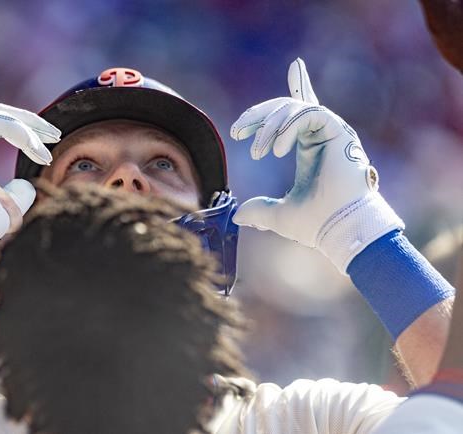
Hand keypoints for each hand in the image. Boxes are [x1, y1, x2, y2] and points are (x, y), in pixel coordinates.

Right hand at [0, 59, 60, 281]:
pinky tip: (37, 148)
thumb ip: (18, 195)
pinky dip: (18, 132)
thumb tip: (28, 184)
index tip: (48, 150)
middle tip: (55, 132)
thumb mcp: (6, 210)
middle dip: (28, 119)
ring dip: (28, 124)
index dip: (22, 130)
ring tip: (54, 137)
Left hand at [230, 58, 402, 273]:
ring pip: (292, 109)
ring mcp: (331, 132)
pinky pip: (307, 114)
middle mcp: (322, 136)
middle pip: (286, 107)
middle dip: (258, 115)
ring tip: (257, 152)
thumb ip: (260, 210)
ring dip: (268, 127)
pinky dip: (286, 128)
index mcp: (311, 147)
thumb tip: (239, 216)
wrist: (339, 231)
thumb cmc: (316, 224)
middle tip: (237, 131)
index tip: (296, 65)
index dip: (299, 86)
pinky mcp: (338, 131)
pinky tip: (275, 150)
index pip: (301, 111)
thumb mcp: (279, 214)